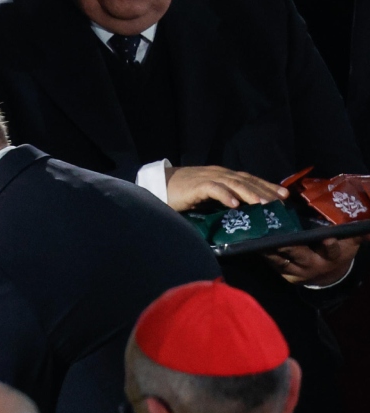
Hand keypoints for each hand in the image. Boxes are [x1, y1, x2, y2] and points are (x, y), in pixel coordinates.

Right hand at [165, 166, 287, 211]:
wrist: (157, 185)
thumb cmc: (181, 193)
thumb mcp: (206, 195)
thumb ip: (221, 197)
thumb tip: (241, 210)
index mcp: (222, 175)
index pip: (248, 179)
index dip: (266, 185)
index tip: (283, 195)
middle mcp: (218, 173)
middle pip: (246, 180)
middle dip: (264, 190)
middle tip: (280, 200)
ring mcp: (208, 178)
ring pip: (234, 184)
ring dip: (250, 193)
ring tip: (263, 204)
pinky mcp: (196, 186)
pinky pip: (214, 189)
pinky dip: (225, 196)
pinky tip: (235, 204)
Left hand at [263, 236, 361, 285]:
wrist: (329, 274)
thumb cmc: (339, 250)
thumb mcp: (351, 243)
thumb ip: (356, 234)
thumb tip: (366, 225)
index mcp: (333, 256)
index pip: (334, 251)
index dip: (331, 246)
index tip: (328, 238)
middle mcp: (315, 265)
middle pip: (301, 255)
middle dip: (290, 246)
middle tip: (279, 237)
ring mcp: (298, 271)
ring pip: (283, 261)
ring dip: (271, 251)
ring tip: (260, 240)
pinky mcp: (285, 274)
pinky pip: (274, 264)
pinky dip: (266, 255)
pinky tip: (255, 246)